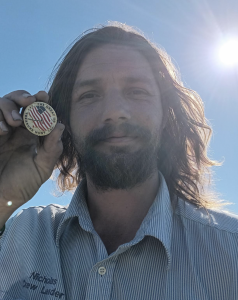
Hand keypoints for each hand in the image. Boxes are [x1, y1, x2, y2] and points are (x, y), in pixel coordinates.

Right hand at [0, 90, 64, 215]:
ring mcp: (1, 132)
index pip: (37, 113)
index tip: (44, 96)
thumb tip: (61, 126)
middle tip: (30, 101)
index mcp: (31, 137)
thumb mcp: (41, 169)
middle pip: (18, 102)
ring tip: (16, 121)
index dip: (41, 102)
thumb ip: (52, 149)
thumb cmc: (20, 186)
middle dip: (24, 97)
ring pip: (2, 104)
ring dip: (10, 106)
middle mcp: (15, 131)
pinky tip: (4, 130)